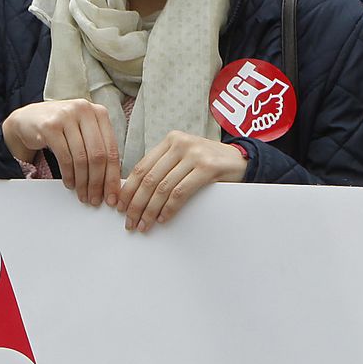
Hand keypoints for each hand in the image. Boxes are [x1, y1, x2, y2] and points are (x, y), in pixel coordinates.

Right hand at [2, 99, 120, 207]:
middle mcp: (85, 111)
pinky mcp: (49, 127)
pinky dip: (69, 175)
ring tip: (83, 194)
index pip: (112, 149)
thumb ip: (99, 147)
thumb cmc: (61, 128)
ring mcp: (67, 117)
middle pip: (98, 155)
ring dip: (83, 181)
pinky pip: (64, 157)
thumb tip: (112, 180)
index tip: (113, 195)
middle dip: (98, 182)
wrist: (28, 118)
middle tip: (96, 198)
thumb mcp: (84, 131)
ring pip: (82, 158)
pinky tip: (70, 184)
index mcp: (100, 113)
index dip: (113, 175)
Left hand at [116, 132, 246, 232]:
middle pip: (149, 179)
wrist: (243, 160)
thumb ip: (163, 167)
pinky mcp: (208, 167)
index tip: (120, 207)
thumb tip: (132, 193)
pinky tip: (163, 218)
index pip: (141, 167)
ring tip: (144, 224)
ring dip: (150, 210)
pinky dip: (169, 208)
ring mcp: (195, 154)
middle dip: (136, 204)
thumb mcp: (184, 157)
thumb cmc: (209, 162)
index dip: (127, 189)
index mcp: (171, 139)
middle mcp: (181, 143)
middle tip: (129, 221)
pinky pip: (180, 192)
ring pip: (163, 187)